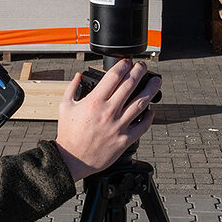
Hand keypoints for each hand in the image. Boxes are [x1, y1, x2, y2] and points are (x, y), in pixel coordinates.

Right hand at [53, 60, 159, 180]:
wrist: (72, 159)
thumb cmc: (68, 134)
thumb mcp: (65, 107)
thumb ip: (72, 88)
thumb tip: (79, 75)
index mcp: (94, 101)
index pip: (114, 76)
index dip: (123, 65)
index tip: (127, 61)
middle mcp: (109, 112)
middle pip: (130, 85)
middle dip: (140, 71)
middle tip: (143, 66)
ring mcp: (119, 126)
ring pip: (141, 103)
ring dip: (151, 89)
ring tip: (156, 81)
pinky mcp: (124, 139)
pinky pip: (142, 126)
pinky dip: (149, 116)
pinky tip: (151, 110)